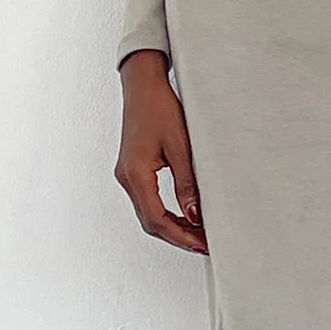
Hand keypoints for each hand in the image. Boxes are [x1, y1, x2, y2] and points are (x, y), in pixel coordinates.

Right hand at [115, 49, 208, 254]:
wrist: (143, 86)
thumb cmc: (160, 108)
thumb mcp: (180, 147)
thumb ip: (187, 184)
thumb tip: (194, 215)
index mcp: (136, 174)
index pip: (157, 219)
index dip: (181, 236)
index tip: (202, 243)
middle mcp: (127, 177)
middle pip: (150, 222)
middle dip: (177, 236)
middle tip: (203, 243)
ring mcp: (127, 175)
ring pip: (148, 214)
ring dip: (171, 226)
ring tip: (197, 233)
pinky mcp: (132, 170)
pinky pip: (147, 201)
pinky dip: (165, 213)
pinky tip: (183, 215)